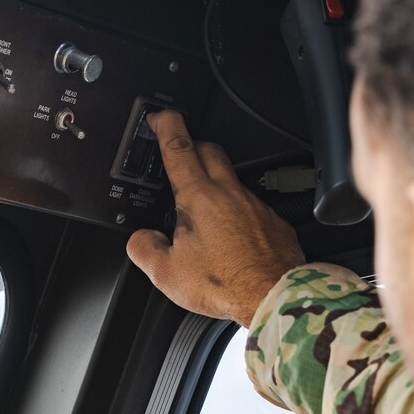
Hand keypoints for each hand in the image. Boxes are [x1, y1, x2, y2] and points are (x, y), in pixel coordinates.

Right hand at [126, 111, 305, 327]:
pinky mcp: (273, 221)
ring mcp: (254, 205)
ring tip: (204, 210)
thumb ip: (144, 250)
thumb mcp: (166, 274)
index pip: (179, 147)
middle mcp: (229, 194)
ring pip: (232, 178)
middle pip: (209, 149)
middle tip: (180, 155)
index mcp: (198, 198)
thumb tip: (140, 239)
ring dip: (216, 183)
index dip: (167, 125)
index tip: (161, 116)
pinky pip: (252, 205)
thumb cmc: (226, 284)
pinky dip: (238, 212)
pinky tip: (232, 235)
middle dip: (192, 145)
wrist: (272, 296)